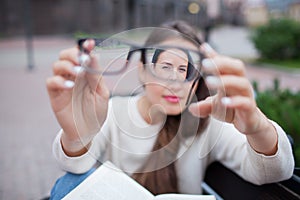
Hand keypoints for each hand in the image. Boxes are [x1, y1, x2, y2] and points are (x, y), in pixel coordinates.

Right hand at [46, 40, 109, 154]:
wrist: (88, 131)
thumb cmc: (96, 112)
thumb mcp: (101, 93)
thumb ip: (96, 76)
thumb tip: (93, 55)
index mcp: (86, 74)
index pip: (82, 55)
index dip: (84, 47)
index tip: (90, 43)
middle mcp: (73, 76)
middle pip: (65, 56)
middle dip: (73, 54)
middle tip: (82, 60)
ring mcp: (63, 84)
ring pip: (57, 65)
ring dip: (67, 66)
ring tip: (78, 73)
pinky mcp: (55, 95)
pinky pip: (51, 82)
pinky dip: (59, 81)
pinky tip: (70, 85)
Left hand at [188, 44, 276, 154]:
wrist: (249, 123)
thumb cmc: (231, 109)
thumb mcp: (214, 106)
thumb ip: (203, 106)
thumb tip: (191, 108)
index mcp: (230, 79)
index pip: (224, 64)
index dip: (214, 55)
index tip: (203, 48)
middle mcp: (240, 84)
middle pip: (236, 67)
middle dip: (222, 63)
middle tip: (205, 64)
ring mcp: (247, 96)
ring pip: (241, 83)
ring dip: (225, 81)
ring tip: (209, 82)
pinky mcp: (250, 109)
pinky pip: (245, 102)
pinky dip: (235, 101)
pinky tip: (223, 102)